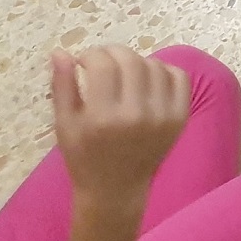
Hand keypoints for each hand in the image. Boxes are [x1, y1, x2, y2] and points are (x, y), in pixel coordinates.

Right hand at [51, 47, 189, 207]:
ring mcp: (163, 116)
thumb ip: (62, 86)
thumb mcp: (64, 124)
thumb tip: (60, 52)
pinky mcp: (180, 118)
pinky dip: (163, 70)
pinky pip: (178, 77)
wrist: (116, 188)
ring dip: (137, 61)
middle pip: (131, 61)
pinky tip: (147, 78)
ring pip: (154, 65)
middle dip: (113, 53)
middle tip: (103, 60)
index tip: (85, 60)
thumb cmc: (84, 156)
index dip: (92, 54)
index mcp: (102, 118)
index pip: (103, 66)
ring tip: (123, 72)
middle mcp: (136, 115)